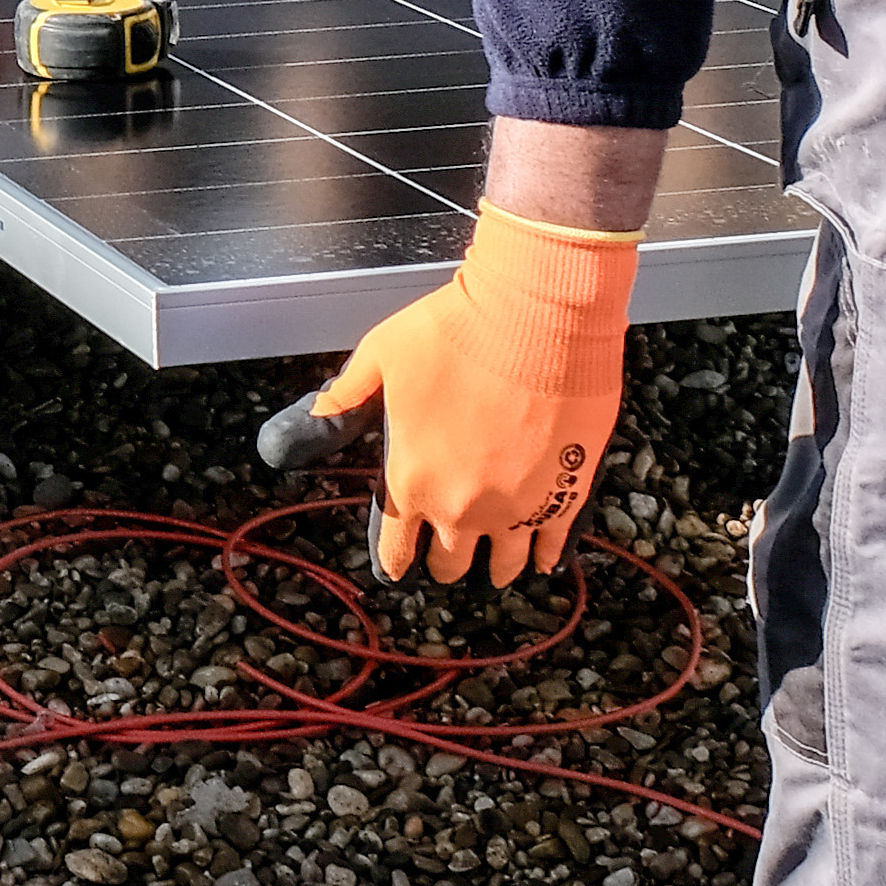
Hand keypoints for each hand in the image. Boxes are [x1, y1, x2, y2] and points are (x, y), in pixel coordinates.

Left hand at [268, 204, 640, 581]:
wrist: (538, 318)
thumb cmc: (457, 331)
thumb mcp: (383, 353)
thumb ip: (349, 391)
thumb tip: (319, 411)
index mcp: (412, 480)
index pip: (396, 546)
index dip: (395, 559)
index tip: (398, 565)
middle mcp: (461, 507)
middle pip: (448, 563)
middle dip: (443, 560)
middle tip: (446, 550)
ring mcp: (516, 510)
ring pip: (503, 566)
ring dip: (494, 567)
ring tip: (494, 567)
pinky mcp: (565, 499)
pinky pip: (552, 548)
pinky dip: (544, 557)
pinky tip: (541, 558)